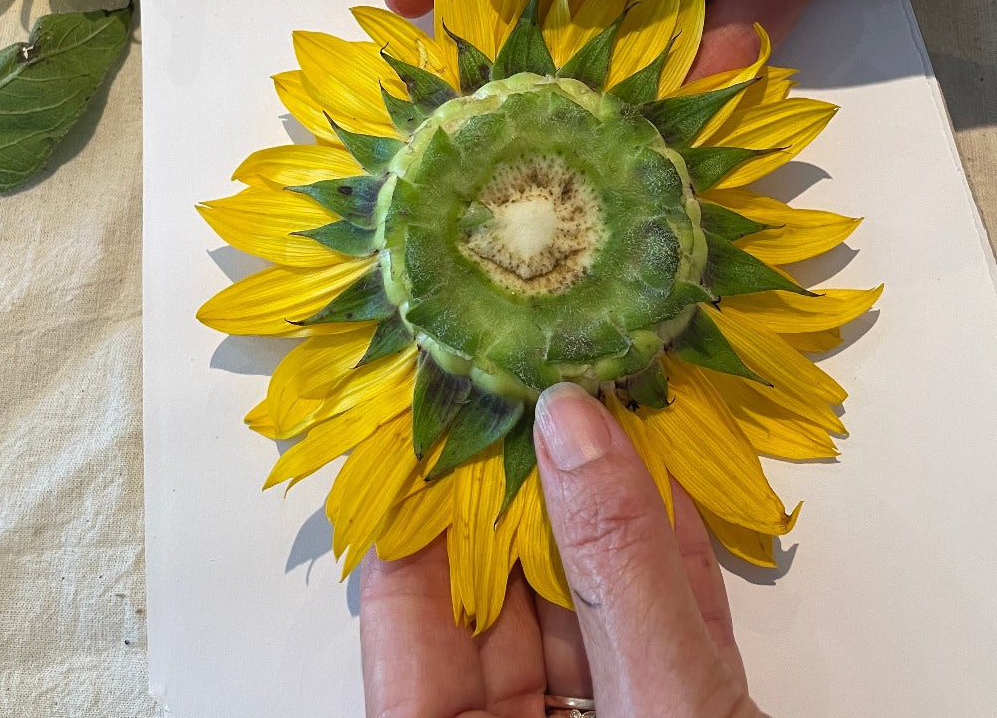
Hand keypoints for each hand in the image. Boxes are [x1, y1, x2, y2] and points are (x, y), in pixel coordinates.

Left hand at [360, 384, 763, 717]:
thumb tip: (568, 421)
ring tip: (603, 414)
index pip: (406, 607)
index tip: (444, 402)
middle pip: (495, 598)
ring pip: (578, 607)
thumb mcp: (663, 715)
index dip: (424, 499)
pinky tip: (671, 488)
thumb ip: (612, 573)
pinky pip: (649, 636)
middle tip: (535, 390)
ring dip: (599, 515)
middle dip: (522, 492)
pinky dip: (665, 568)